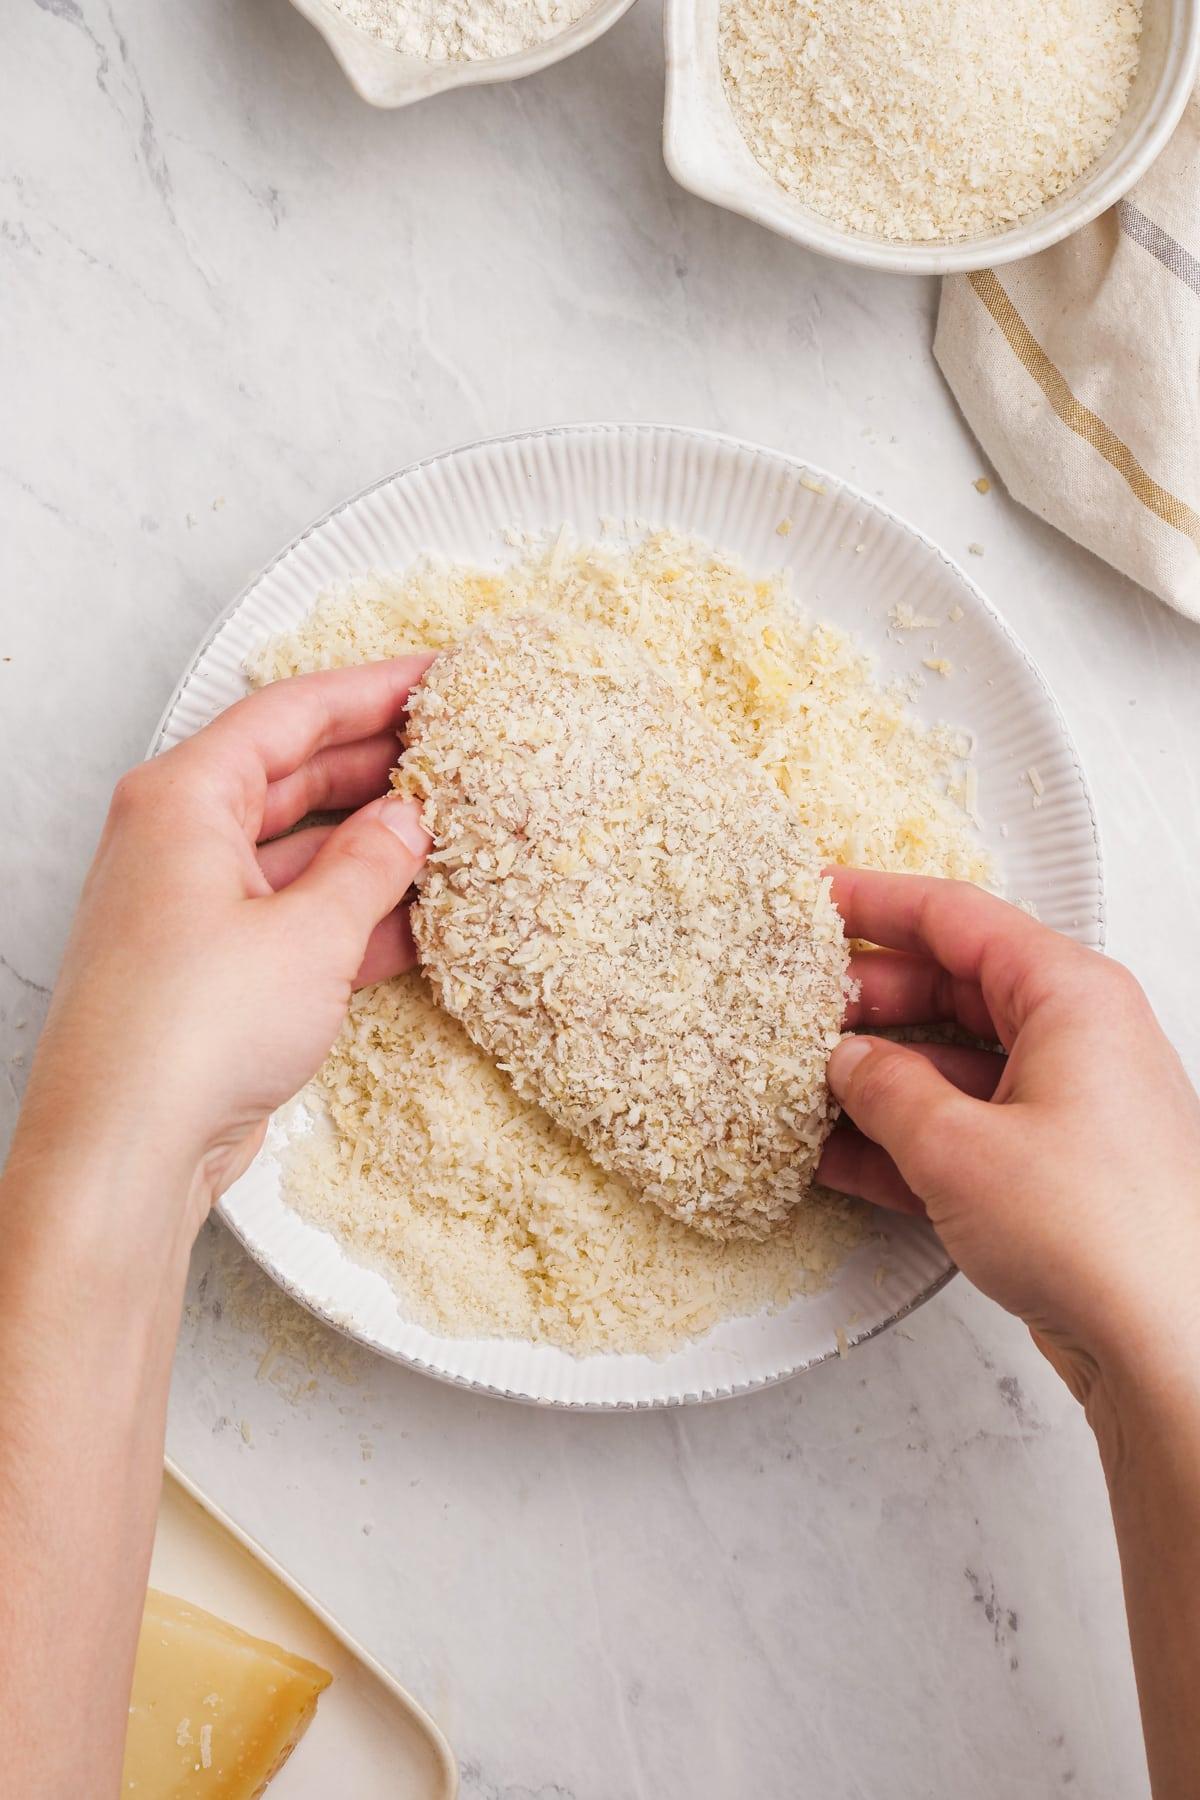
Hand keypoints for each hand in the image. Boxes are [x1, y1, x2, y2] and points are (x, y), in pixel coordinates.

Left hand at [5, 657, 433, 1236]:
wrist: (127, 1151)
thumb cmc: (189, 1032)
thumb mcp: (310, 934)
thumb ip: (371, 864)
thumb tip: (409, 820)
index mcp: (183, 798)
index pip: (291, 713)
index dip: (373, 690)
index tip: (440, 677)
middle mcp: (179, 840)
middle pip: (295, 774)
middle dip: (379, 765)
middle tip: (460, 751)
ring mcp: (195, 906)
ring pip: (300, 849)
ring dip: (374, 846)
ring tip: (458, 831)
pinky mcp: (214, 969)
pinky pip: (296, 916)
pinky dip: (355, 914)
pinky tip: (422, 917)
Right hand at [817, 869, 1199, 1412]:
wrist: (1172, 1348)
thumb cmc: (1100, 1235)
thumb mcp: (958, 1148)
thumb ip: (887, 1089)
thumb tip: (847, 1061)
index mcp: (1070, 996)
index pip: (957, 917)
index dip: (875, 903)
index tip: (812, 897)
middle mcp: (1077, 1039)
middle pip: (951, 988)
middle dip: (867, 1001)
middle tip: (791, 1009)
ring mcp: (1069, 1107)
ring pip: (952, 1064)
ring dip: (876, 1077)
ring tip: (797, 1084)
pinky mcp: (1056, 1172)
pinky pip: (964, 1131)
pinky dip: (902, 1140)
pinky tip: (835, 1155)